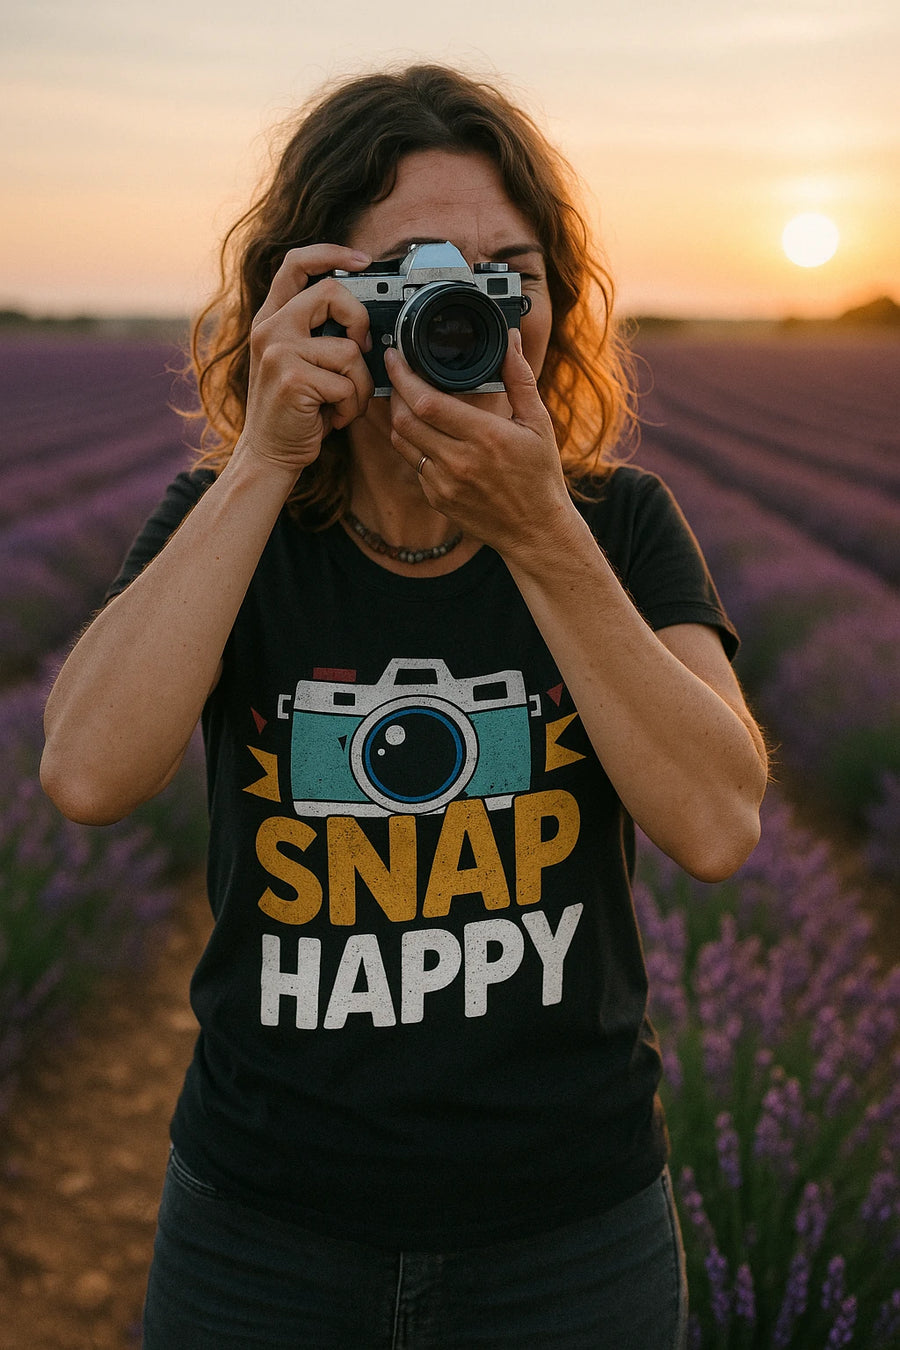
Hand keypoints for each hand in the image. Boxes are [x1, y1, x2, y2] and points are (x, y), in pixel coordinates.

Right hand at [235, 245, 375, 478]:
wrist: (268, 454)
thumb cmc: (294, 412)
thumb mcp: (299, 363)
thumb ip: (318, 335)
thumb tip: (366, 321)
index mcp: (271, 319)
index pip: (296, 263)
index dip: (331, 253)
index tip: (362, 260)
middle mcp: (269, 328)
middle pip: (331, 292)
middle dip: (360, 321)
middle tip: (360, 350)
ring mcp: (277, 351)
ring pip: (348, 350)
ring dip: (359, 385)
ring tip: (342, 403)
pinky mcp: (291, 378)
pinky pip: (346, 383)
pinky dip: (351, 407)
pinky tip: (333, 418)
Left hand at [385, 329, 575, 557]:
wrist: (536, 531)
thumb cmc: (540, 475)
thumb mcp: (539, 423)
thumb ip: (520, 379)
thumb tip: (509, 339)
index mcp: (485, 437)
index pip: (427, 402)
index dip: (404, 376)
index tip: (396, 357)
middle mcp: (460, 461)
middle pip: (405, 420)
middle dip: (394, 391)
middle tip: (397, 373)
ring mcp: (444, 483)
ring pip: (401, 441)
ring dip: (396, 416)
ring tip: (404, 398)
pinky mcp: (437, 499)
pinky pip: (413, 463)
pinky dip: (412, 443)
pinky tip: (422, 432)